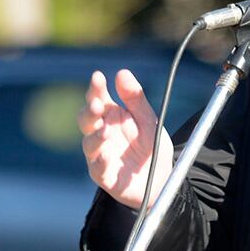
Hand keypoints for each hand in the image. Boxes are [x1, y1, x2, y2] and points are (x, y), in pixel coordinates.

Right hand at [78, 69, 173, 208]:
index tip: (98, 77)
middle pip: (86, 119)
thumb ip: (136, 98)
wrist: (163, 178)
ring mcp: (100, 155)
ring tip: (105, 131)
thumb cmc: (151, 146)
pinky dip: (100, 161)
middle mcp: (101, 133)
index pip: (98, 98)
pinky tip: (106, 155)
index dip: (96, 87)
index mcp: (112, 117)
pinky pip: (97, 168)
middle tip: (97, 103)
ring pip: (89, 143)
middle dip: (89, 111)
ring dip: (95, 136)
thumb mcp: (149, 119)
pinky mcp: (104, 175)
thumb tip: (121, 72)